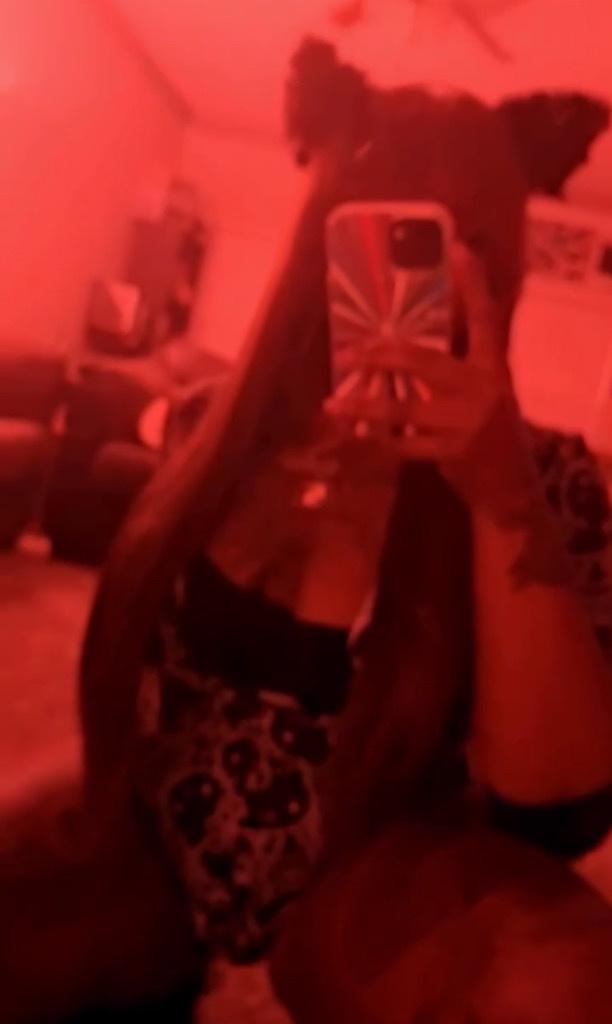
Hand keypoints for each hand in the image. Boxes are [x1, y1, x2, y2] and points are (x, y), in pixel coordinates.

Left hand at [326, 245, 538, 522]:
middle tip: (350, 352)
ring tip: (334, 402)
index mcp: (494, 368)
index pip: (485, 318)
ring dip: (365, 405)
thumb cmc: (492, 433)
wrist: (510, 488)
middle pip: (423, 361)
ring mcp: (467, 423)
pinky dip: (380, 440)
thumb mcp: (489, 394)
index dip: (473, 284)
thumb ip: (458, 371)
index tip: (457, 248)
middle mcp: (484, 389)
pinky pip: (405, 444)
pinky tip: (359, 436)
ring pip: (404, 408)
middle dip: (381, 355)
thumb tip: (406, 352)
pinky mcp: (453, 452)